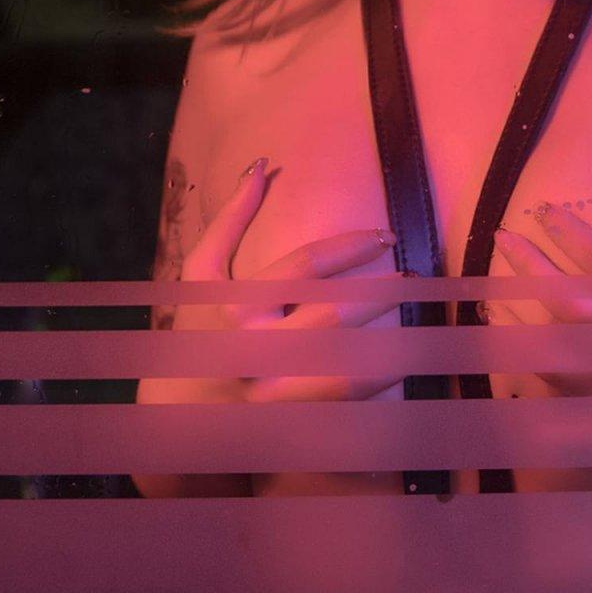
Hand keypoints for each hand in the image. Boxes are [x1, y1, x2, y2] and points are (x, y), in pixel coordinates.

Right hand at [145, 161, 403, 410]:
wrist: (171, 422)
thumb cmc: (192, 335)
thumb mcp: (200, 275)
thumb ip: (231, 219)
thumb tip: (261, 164)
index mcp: (235, 307)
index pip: (305, 267)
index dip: (352, 246)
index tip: (385, 236)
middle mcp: (254, 350)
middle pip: (333, 315)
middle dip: (381, 292)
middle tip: (413, 277)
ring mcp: (272, 394)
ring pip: (346, 368)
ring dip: (390, 341)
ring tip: (420, 320)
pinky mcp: (287, 428)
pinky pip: (343, 409)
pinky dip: (376, 387)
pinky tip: (404, 365)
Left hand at [490, 169, 591, 393]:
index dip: (568, 232)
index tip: (543, 211)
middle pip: (568, 305)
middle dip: (528, 267)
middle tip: (500, 239)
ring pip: (557, 354)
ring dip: (518, 320)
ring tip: (490, 293)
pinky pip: (567, 398)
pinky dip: (537, 371)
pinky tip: (514, 350)